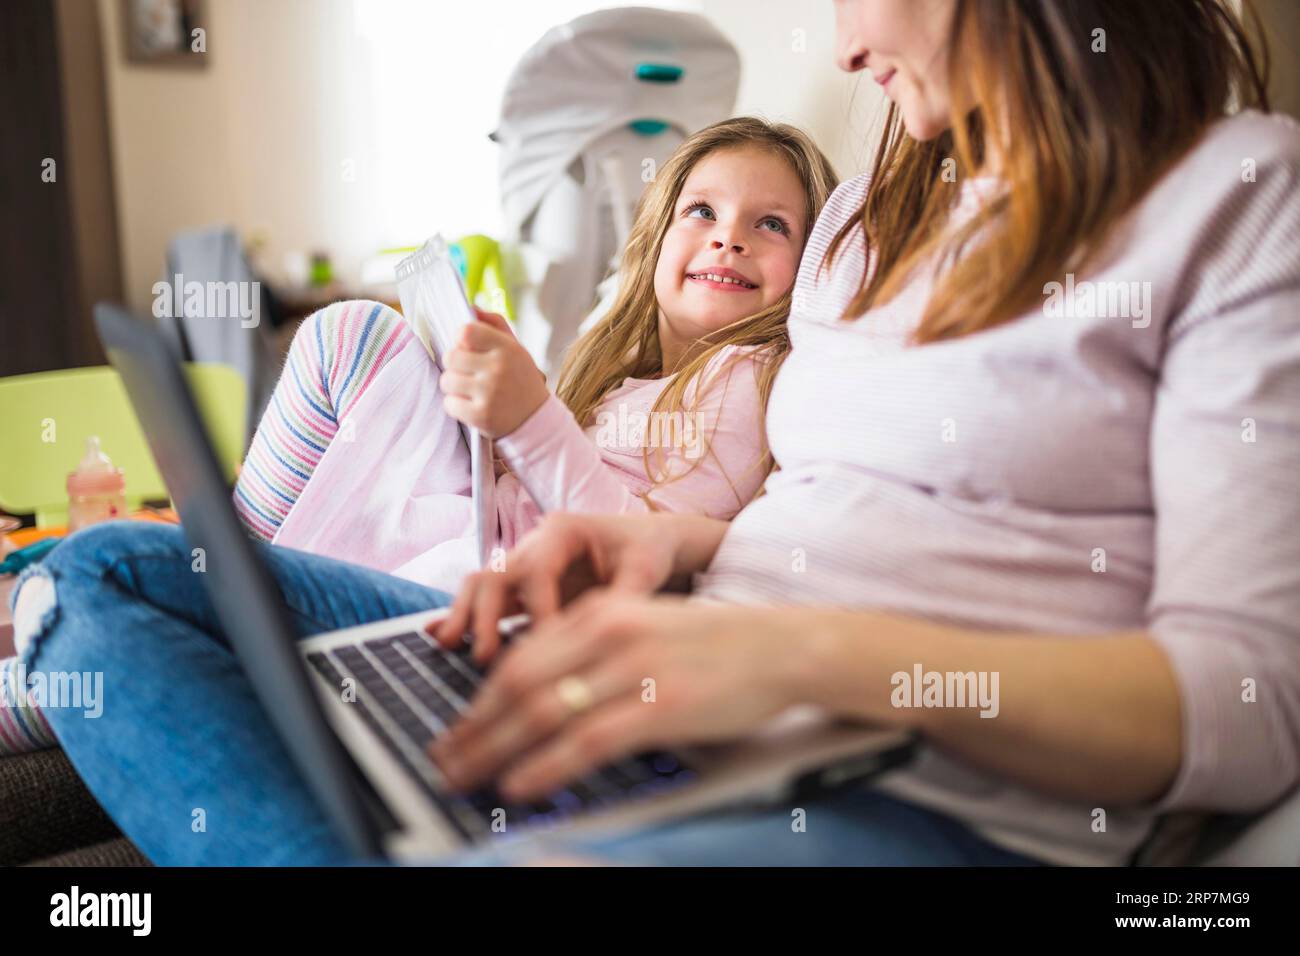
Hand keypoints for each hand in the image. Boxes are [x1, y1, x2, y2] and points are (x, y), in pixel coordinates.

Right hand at [428, 512, 701, 664]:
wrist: (652, 544)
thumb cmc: (649, 551)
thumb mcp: (646, 569)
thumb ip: (626, 597)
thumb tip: (607, 636)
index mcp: (563, 529)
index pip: (537, 570)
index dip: (539, 609)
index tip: (550, 645)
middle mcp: (535, 544)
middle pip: (495, 573)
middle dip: (484, 614)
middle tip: (484, 655)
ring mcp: (524, 566)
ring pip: (481, 585)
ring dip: (465, 616)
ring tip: (449, 647)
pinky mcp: (523, 590)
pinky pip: (487, 602)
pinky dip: (465, 618)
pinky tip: (440, 638)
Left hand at [428, 594, 811, 800]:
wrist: (783, 646)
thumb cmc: (715, 644)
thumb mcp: (645, 627)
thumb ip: (594, 650)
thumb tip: (541, 692)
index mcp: (602, 611)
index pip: (520, 658)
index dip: (478, 700)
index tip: (456, 729)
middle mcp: (609, 632)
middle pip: (518, 684)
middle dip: (473, 728)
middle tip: (443, 760)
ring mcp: (635, 668)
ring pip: (542, 712)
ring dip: (493, 751)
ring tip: (464, 778)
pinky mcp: (662, 706)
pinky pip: (587, 741)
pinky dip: (545, 766)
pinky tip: (520, 785)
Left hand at [441, 309, 548, 437]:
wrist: (537, 420)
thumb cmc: (520, 379)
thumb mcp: (515, 348)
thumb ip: (494, 325)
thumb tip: (471, 307)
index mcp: (506, 348)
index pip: (465, 332)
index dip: (461, 340)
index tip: (468, 349)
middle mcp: (498, 369)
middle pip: (450, 356)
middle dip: (454, 364)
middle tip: (467, 372)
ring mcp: (489, 393)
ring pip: (447, 380)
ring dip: (454, 386)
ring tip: (470, 390)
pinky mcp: (481, 416)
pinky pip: (449, 404)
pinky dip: (456, 405)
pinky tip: (471, 405)